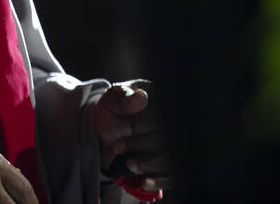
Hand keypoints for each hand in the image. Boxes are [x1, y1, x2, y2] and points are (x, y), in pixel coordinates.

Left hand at [96, 80, 170, 195]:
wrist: (106, 134)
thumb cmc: (114, 111)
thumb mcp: (112, 101)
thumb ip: (124, 98)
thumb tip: (140, 98)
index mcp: (164, 101)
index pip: (163, 114)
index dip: (145, 124)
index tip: (127, 129)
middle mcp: (173, 123)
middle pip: (169, 138)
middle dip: (142, 144)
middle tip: (118, 146)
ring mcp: (173, 145)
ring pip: (172, 159)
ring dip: (149, 164)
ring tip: (129, 163)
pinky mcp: (168, 165)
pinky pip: (172, 177)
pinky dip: (159, 181)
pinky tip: (144, 181)